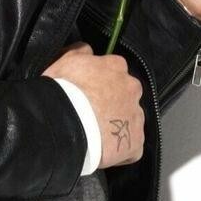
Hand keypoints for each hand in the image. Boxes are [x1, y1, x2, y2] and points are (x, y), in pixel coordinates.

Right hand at [41, 41, 144, 168]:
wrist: (67, 123)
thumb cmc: (65, 89)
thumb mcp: (66, 59)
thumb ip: (80, 51)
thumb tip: (87, 50)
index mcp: (116, 66)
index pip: (115, 69)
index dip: (102, 80)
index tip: (90, 89)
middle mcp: (132, 88)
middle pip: (127, 94)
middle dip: (115, 101)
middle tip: (93, 112)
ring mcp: (136, 116)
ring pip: (130, 119)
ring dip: (119, 125)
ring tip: (98, 134)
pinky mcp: (136, 143)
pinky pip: (132, 146)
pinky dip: (121, 149)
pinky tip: (105, 150)